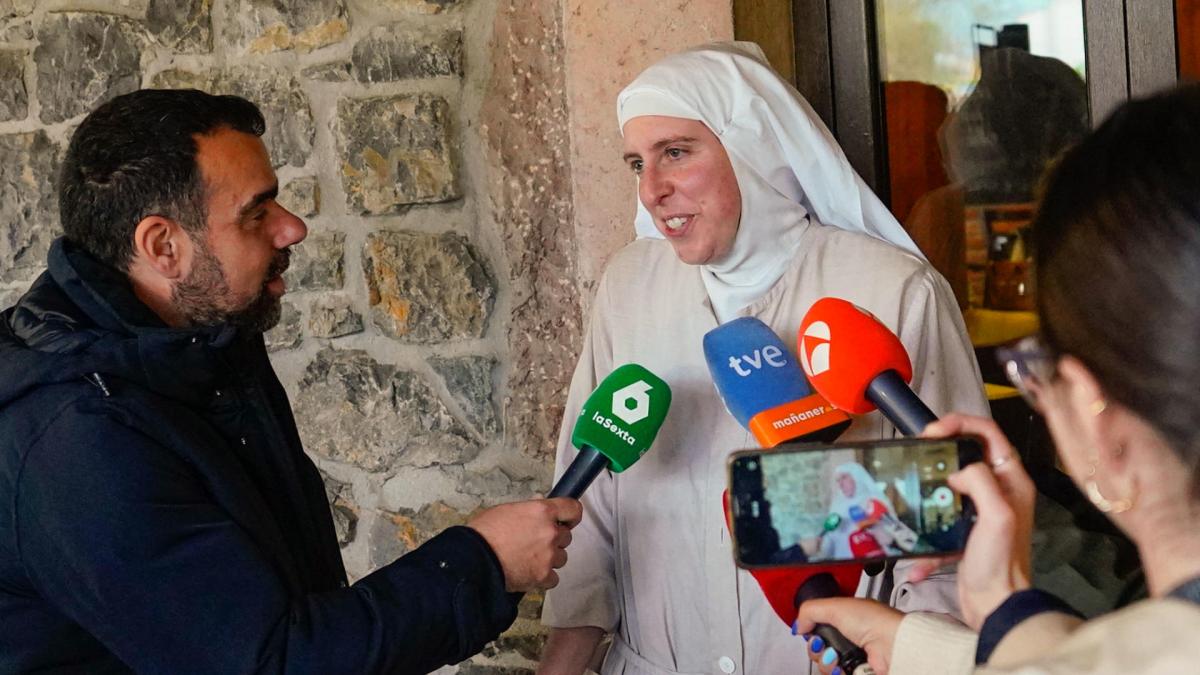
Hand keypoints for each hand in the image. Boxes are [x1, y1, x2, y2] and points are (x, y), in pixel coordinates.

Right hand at [467, 498, 582, 592]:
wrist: (474, 560)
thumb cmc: (483, 533)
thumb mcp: (505, 510)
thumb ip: (528, 509)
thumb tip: (538, 506)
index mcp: (542, 511)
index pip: (572, 509)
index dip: (571, 516)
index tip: (567, 521)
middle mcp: (550, 532)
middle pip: (566, 537)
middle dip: (554, 540)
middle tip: (535, 543)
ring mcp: (548, 556)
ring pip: (561, 558)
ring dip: (550, 559)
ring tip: (529, 560)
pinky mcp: (543, 576)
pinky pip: (553, 578)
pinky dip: (543, 577)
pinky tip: (528, 573)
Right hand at [794, 598, 903, 674]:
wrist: (893, 645)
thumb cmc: (874, 622)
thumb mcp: (835, 606)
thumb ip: (810, 610)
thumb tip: (799, 625)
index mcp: (845, 618)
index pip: (818, 627)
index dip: (811, 631)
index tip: (810, 631)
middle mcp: (849, 638)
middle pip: (818, 648)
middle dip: (816, 648)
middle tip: (824, 644)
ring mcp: (853, 656)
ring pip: (825, 664)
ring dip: (826, 661)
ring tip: (835, 656)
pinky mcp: (856, 671)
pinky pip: (836, 674)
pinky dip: (836, 671)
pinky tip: (842, 666)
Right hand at [915, 414, 1035, 629]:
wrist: (996, 605)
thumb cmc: (1001, 564)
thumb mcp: (997, 516)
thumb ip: (980, 482)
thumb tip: (957, 470)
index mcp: (1012, 482)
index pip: (989, 434)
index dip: (961, 423)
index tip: (934, 430)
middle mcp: (999, 492)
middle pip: (967, 453)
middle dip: (941, 448)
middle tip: (920, 450)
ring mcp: (981, 511)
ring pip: (951, 482)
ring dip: (930, 483)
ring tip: (912, 483)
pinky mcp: (965, 530)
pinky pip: (941, 517)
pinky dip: (927, 526)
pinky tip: (915, 537)